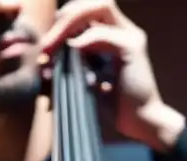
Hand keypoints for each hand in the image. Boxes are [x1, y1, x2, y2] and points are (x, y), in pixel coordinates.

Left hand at [39, 0, 186, 152]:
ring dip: (71, 23)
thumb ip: (74, 60)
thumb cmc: (114, 105)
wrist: (141, 122)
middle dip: (65, 17)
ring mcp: (131, 37)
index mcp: (115, 34)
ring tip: (53, 46)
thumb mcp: (88, 77)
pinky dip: (84, 41)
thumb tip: (45, 54)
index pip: (88, 9)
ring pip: (100, 7)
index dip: (65, 18)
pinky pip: (103, 34)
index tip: (48, 42)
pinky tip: (71, 54)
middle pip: (92, 2)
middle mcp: (125, 30)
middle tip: (46, 44)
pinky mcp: (133, 49)